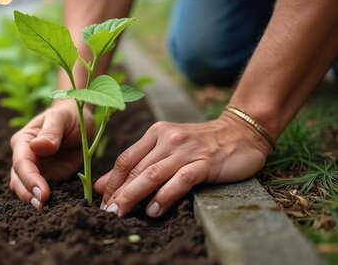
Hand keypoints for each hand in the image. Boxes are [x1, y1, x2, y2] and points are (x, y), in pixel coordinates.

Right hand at [9, 101, 93, 208]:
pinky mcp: (46, 178)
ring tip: (45, 210)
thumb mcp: (62, 118)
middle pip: (18, 180)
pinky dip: (43, 200)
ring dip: (32, 200)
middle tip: (43, 206)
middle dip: (28, 194)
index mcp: (24, 141)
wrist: (80, 121)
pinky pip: (39, 192)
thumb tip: (37, 146)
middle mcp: (24, 156)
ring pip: (24, 189)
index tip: (43, 193)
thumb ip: (51, 131)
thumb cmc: (69, 115)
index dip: (30, 179)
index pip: (21, 163)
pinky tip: (53, 208)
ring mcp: (34, 169)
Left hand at [94, 111, 271, 216]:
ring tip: (122, 213)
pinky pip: (181, 179)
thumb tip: (102, 185)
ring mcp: (187, 150)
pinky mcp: (206, 162)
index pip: (125, 159)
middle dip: (119, 192)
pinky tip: (154, 210)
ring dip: (134, 195)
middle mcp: (168, 139)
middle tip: (108, 212)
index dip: (111, 182)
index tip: (103, 202)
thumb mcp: (166, 148)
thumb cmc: (201, 144)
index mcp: (155, 134)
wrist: (242, 132)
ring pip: (153, 174)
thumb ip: (137, 163)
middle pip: (136, 168)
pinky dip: (165, 195)